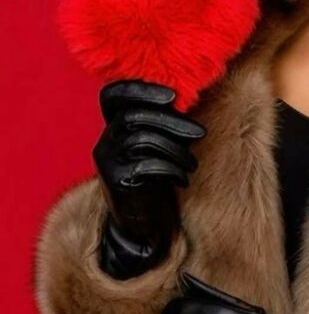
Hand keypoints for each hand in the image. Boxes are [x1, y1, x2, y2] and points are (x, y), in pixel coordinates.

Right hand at [92, 79, 205, 277]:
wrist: (139, 224)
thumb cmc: (153, 181)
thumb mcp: (156, 149)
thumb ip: (162, 125)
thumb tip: (188, 99)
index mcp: (112, 128)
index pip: (112, 95)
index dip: (140, 89)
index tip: (172, 96)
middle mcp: (104, 141)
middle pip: (134, 115)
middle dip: (173, 121)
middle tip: (200, 132)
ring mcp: (106, 160)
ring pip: (143, 139)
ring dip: (176, 150)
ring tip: (192, 164)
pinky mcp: (115, 181)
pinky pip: (146, 165)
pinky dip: (171, 169)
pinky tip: (183, 180)